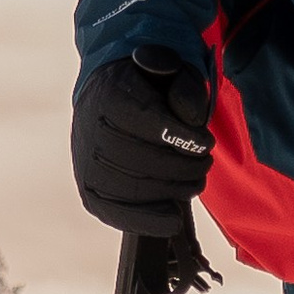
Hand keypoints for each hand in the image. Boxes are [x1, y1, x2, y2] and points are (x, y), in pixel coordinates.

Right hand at [71, 45, 213, 232]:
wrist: (104, 99)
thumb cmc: (144, 87)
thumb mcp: (169, 72)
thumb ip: (185, 86)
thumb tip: (190, 118)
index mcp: (110, 95)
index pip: (150, 121)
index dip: (184, 137)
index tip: (206, 143)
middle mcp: (91, 131)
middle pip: (144, 160)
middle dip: (184, 166)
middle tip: (205, 163)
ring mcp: (86, 164)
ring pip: (134, 188)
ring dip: (174, 190)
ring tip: (195, 182)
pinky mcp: (89, 190)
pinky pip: (116, 213)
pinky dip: (147, 221)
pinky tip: (173, 219)